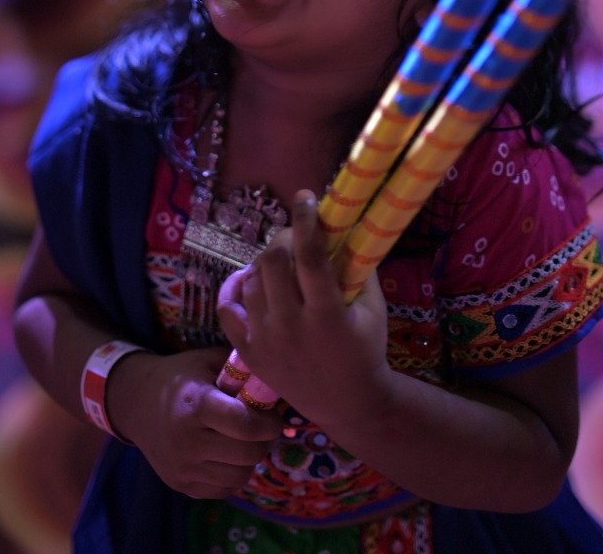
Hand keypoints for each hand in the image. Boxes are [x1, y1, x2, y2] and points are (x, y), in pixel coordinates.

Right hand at [106, 345, 282, 497]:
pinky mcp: (181, 486)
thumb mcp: (209, 361)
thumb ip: (242, 370)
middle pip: (247, 454)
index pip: (245, 425)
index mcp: (197, 405)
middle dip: (265, 441)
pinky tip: (228, 455)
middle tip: (265, 428)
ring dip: (251, 460)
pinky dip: (234, 474)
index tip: (274, 416)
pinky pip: (224, 489)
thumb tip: (279, 381)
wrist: (137, 403)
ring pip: (239, 476)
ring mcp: (184, 468)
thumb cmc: (181, 376)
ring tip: (247, 441)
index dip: (269, 423)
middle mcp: (189, 442)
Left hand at [217, 190, 389, 430]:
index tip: (304, 197)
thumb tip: (346, 225)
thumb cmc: (366, 351)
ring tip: (282, 260)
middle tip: (296, 235)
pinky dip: (236, 287)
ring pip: (251, 280)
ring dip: (265, 261)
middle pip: (273, 261)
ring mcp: (265, 340)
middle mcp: (291, 326)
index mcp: (326, 315)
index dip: (305, 220)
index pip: (309, 255)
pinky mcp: (249, 352)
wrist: (347, 404)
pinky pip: (228, 309)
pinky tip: (250, 278)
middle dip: (284, 238)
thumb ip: (359, 267)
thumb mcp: (374, 308)